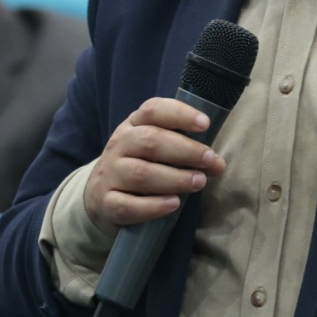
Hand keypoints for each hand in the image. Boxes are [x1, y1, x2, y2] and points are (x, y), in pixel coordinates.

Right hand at [84, 98, 226, 231]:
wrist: (99, 196)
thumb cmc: (137, 167)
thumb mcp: (154, 150)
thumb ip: (184, 151)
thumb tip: (217, 164)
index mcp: (132, 126)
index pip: (153, 110)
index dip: (179, 114)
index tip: (205, 124)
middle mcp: (118, 146)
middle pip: (149, 141)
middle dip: (185, 150)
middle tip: (211, 161)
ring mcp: (110, 175)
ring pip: (140, 174)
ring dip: (174, 178)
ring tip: (199, 182)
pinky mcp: (106, 203)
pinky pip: (127, 205)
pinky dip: (153, 206)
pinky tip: (173, 204)